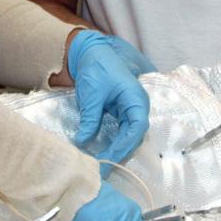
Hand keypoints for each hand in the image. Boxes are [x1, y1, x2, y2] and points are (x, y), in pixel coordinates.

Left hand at [67, 31, 150, 176]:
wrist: (91, 52)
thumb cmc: (96, 67)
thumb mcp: (92, 94)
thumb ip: (90, 118)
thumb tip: (83, 142)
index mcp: (136, 98)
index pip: (137, 127)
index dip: (125, 145)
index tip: (109, 158)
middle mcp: (137, 105)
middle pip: (135, 135)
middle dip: (120, 152)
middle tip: (103, 168)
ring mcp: (130, 109)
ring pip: (129, 136)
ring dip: (118, 150)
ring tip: (102, 165)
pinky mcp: (121, 112)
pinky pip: (121, 132)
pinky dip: (114, 143)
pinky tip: (103, 153)